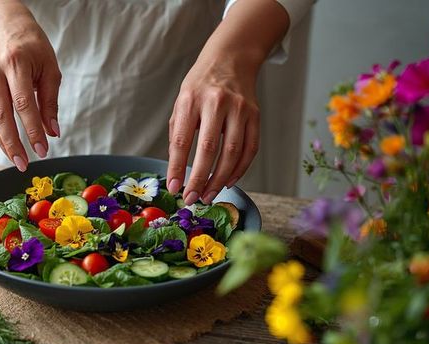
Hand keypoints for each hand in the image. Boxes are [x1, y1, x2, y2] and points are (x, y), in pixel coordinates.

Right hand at [0, 6, 60, 170]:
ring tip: (18, 160)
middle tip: (24, 164)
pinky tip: (9, 145)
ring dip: (4, 143)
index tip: (42, 150)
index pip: (24, 103)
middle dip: (13, 143)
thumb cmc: (33, 48)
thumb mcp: (50, 69)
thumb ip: (50, 102)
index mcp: (16, 63)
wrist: (5, 27)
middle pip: (1, 115)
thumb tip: (53, 132)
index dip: (32, 129)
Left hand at [166, 50, 259, 204]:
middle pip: (209, 149)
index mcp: (191, 100)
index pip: (182, 141)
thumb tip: (177, 171)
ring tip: (209, 194)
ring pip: (232, 153)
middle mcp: (216, 103)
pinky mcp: (255, 115)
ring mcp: (239, 109)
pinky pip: (250, 149)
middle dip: (200, 179)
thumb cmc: (200, 86)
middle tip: (192, 198)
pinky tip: (228, 181)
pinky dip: (239, 169)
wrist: (230, 59)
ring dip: (220, 179)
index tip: (174, 188)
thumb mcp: (181, 103)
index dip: (178, 168)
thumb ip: (178, 134)